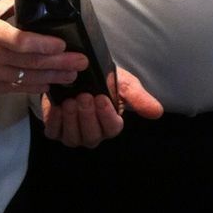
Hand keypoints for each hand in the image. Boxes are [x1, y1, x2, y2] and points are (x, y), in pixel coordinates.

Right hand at [0, 0, 87, 97]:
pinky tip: (51, 85)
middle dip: (59, 63)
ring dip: (53, 78)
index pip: (20, 41)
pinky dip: (35, 87)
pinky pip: (17, 89)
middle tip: (81, 62)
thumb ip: (10, 5)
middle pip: (30, 62)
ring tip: (73, 76)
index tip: (62, 45)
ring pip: (27, 78)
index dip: (42, 45)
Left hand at [41, 68, 163, 147]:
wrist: (83, 74)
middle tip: (85, 96)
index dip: (106, 115)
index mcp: (111, 125)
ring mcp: (74, 134)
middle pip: (91, 136)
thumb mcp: (126, 85)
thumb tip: (158, 112)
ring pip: (72, 137)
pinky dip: (55, 121)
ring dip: (72, 119)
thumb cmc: (107, 80)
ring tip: (72, 100)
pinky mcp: (56, 129)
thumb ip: (140, 98)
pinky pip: (54, 133)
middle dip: (87, 116)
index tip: (102, 98)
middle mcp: (93, 134)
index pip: (112, 128)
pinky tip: (58, 107)